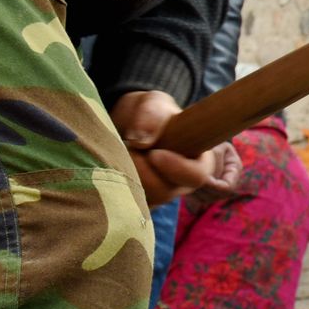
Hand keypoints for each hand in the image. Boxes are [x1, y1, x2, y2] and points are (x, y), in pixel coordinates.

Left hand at [112, 91, 236, 204]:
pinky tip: (111, 166)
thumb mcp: (153, 103)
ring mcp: (157, 195)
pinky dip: (114, 187)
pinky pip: (124, 205)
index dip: (177, 168)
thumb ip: (152, 114)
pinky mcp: (136, 202)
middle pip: (166, 192)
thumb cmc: (149, 114)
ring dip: (126, 177)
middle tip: (128, 147)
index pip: (197, 175)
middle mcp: (180, 183)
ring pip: (143, 201)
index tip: (154, 153)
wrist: (127, 124)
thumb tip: (141, 140)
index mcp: (198, 160)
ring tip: (120, 152)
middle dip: (142, 171)